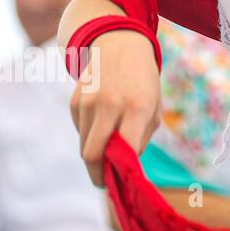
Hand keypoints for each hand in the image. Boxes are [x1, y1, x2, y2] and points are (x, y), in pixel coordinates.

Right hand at [68, 28, 162, 187]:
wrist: (120, 46)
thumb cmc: (144, 83)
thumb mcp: (154, 108)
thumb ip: (140, 139)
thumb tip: (123, 167)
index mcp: (137, 107)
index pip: (123, 151)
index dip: (118, 173)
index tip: (118, 184)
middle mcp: (110, 104)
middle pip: (92, 155)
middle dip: (97, 173)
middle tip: (104, 180)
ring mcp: (88, 102)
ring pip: (84, 145)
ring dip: (95, 152)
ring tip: (109, 143)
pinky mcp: (75, 101)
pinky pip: (80, 129)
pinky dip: (89, 133)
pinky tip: (102, 119)